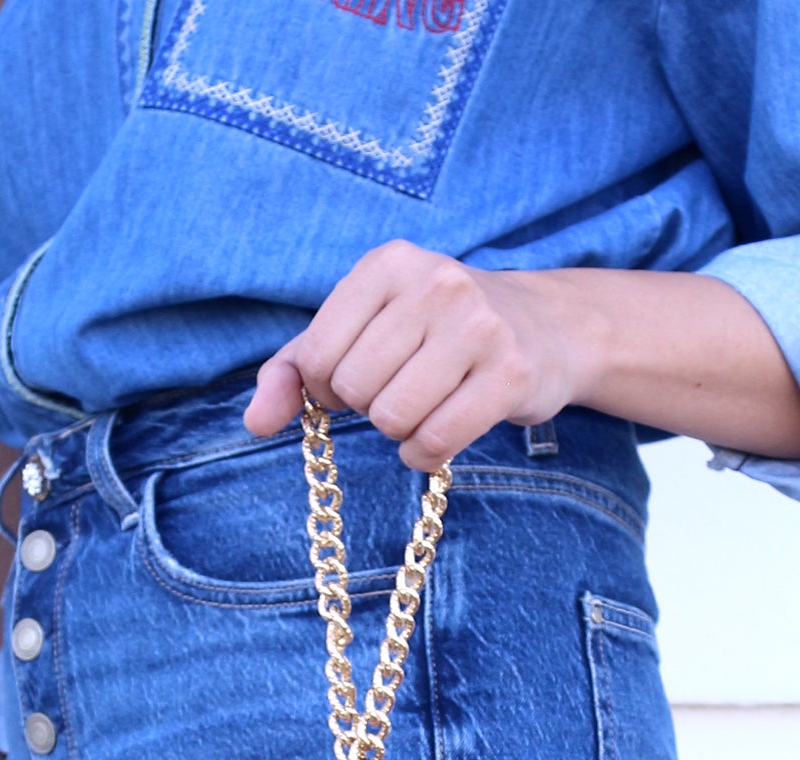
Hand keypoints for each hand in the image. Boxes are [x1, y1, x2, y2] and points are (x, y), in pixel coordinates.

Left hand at [244, 241, 588, 471]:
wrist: (544, 326)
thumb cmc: (435, 332)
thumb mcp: (361, 329)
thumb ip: (294, 369)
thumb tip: (255, 421)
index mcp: (387, 264)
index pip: (317, 356)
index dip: (329, 387)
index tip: (360, 378)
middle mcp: (434, 283)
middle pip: (357, 390)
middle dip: (369, 407)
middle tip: (402, 389)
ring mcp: (478, 327)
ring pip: (393, 419)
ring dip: (400, 432)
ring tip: (427, 406)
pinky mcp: (510, 374)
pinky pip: (434, 443)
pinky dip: (425, 455)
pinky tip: (439, 435)